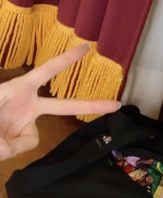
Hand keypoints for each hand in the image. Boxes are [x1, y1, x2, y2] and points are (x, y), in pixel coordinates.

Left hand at [0, 43, 120, 160]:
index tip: (86, 47)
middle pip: (63, 107)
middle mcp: (25, 105)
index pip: (47, 72)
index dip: (67, 59)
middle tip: (117, 104)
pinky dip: (5, 150)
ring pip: (29, 139)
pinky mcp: (17, 139)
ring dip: (8, 143)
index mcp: (18, 90)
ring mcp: (21, 124)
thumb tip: (6, 150)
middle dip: (91, 106)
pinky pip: (19, 147)